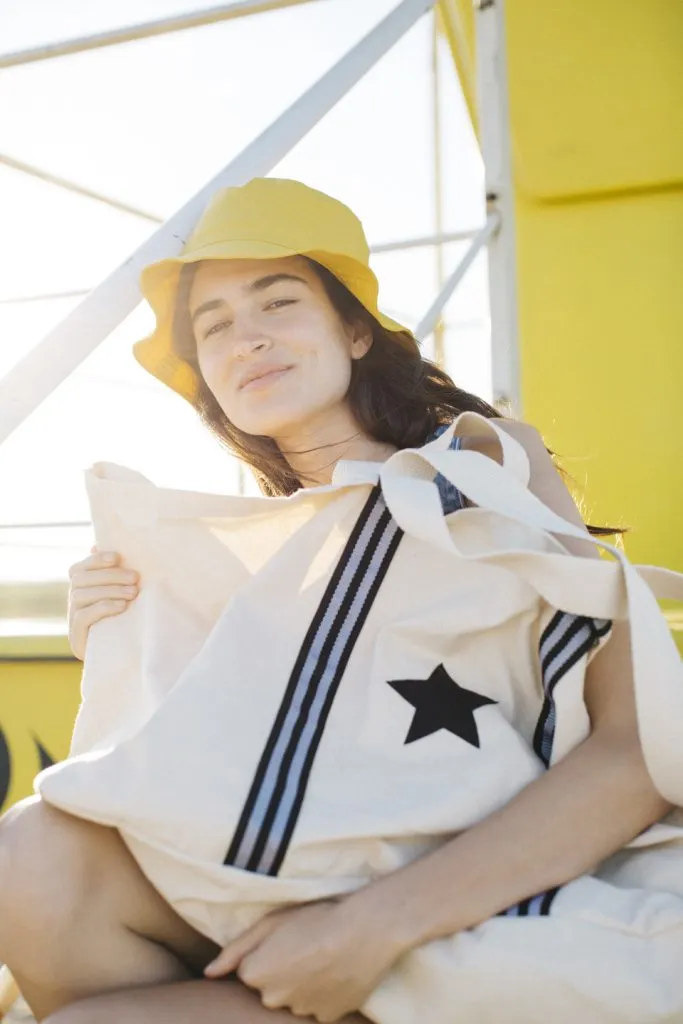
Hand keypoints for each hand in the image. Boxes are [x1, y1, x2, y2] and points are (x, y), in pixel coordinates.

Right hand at [68, 547, 138, 658]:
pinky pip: (83, 616)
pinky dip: (103, 607)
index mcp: (81, 586)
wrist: (120, 654)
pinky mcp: (75, 635)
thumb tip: (106, 547)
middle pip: (82, 579)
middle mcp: (72, 599)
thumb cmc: (124, 617)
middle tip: (135, 577)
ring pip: (82, 595)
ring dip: (110, 590)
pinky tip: (122, 607)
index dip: (96, 559)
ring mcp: (72, 617)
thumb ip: (116, 573)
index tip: (117, 556)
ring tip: (133, 593)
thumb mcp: (122, 594)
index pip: (80, 567)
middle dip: (110, 576)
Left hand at [204, 898, 404, 1021]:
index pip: (251, 969)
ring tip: (324, 956)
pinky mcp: (327, 1017)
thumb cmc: (316, 917)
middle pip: (271, 988)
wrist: (365, 930)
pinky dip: (324, 994)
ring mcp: (301, 1012)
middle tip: (306, 946)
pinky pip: (318, 1007)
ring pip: (295, 998)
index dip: (269, 952)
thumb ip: (235, 950)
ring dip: (304, 984)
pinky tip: (337, 972)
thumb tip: (209, 973)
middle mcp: (273, 999)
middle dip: (283, 971)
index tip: (287, 938)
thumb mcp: (271, 922)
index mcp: (255, 975)